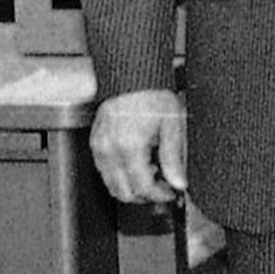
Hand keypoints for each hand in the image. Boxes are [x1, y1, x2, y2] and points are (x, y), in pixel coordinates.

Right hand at [91, 89, 187, 204]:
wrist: (134, 78)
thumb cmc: (153, 96)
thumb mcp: (172, 127)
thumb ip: (174, 159)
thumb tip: (179, 183)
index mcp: (129, 146)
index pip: (142, 188)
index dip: (160, 195)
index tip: (173, 192)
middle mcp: (109, 149)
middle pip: (124, 192)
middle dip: (146, 195)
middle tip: (164, 185)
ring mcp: (99, 147)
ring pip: (112, 185)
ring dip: (133, 186)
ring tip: (153, 171)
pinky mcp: (95, 143)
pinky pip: (105, 171)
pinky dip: (121, 175)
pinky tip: (139, 162)